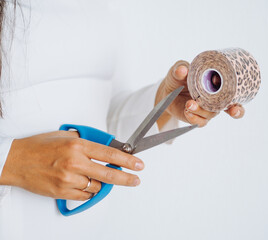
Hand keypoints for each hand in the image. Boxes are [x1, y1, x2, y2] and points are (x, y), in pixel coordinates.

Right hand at [0, 131, 143, 199]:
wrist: (16, 161)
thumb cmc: (39, 147)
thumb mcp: (64, 136)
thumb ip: (86, 141)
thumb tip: (105, 146)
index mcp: (77, 145)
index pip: (109, 153)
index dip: (127, 160)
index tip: (138, 164)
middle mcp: (74, 162)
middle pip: (108, 174)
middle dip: (126, 178)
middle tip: (136, 179)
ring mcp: (68, 179)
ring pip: (97, 186)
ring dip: (100, 183)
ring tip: (90, 175)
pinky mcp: (62, 192)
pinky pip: (85, 195)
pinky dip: (88, 191)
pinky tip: (82, 183)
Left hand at [156, 61, 244, 128]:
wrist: (167, 90)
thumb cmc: (179, 77)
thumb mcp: (179, 70)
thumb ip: (180, 69)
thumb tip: (182, 70)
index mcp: (218, 86)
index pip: (235, 96)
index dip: (239, 104)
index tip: (236, 107)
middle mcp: (216, 100)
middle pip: (228, 108)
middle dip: (232, 111)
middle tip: (227, 109)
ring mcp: (206, 110)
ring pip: (210, 114)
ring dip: (202, 110)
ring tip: (189, 104)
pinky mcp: (195, 117)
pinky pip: (198, 122)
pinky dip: (193, 118)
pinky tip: (187, 111)